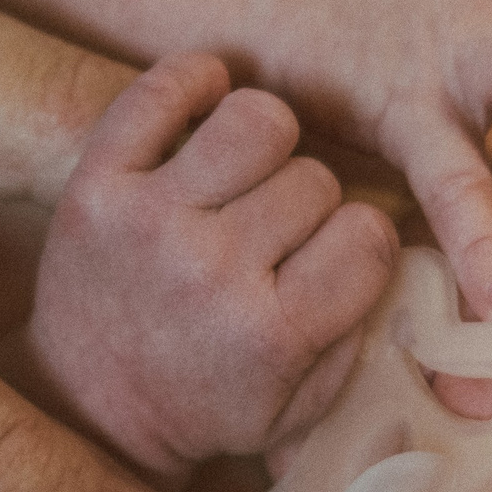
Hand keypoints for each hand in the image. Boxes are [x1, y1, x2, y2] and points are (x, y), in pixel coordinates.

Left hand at [3, 56, 396, 491]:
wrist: (88, 408)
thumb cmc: (207, 403)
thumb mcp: (299, 407)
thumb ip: (360, 335)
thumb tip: (403, 254)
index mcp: (271, 333)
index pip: (369, 237)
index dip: (363, 242)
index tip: (338, 258)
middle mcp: (213, 271)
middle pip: (316, 180)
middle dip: (310, 205)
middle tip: (279, 234)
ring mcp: (150, 222)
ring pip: (258, 119)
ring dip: (266, 142)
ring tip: (248, 176)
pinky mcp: (97, 185)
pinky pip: (162, 91)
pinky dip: (194, 82)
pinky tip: (207, 109)